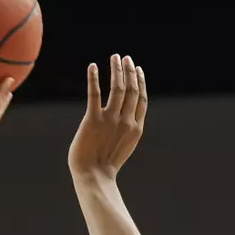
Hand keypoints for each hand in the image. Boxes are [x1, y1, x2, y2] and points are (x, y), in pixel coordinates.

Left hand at [68, 54, 146, 179]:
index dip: (140, 81)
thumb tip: (125, 116)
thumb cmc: (105, 165)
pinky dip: (94, 77)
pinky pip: (94, 93)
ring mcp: (110, 120)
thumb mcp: (124, 146)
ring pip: (117, 87)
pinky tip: (93, 66)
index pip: (142, 98)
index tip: (137, 69)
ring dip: (117, 69)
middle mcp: (126, 121)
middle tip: (125, 58)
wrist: (93, 177)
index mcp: (136, 128)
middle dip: (130, 70)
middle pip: (132, 89)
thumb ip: (126, 129)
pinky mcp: (92, 120)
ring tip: (115, 57)